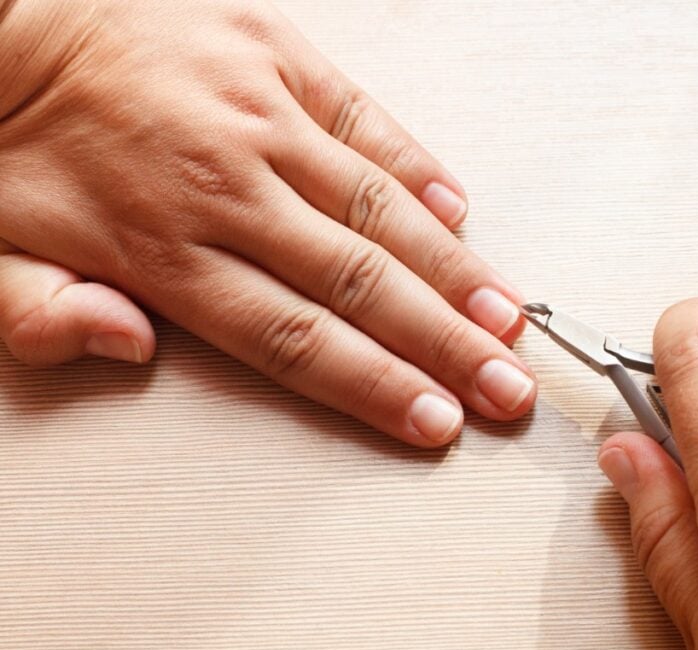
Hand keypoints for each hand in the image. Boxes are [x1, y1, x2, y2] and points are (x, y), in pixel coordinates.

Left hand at [0, 0, 535, 445]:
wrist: (12, 10)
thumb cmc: (13, 134)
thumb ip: (41, 316)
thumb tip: (125, 347)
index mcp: (158, 244)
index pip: (294, 338)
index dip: (376, 386)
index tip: (436, 419)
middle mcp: (224, 182)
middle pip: (359, 285)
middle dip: (445, 347)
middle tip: (504, 389)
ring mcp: (259, 112)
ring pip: (378, 210)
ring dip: (452, 272)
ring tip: (506, 318)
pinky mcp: (277, 53)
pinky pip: (366, 118)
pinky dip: (418, 168)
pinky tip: (459, 213)